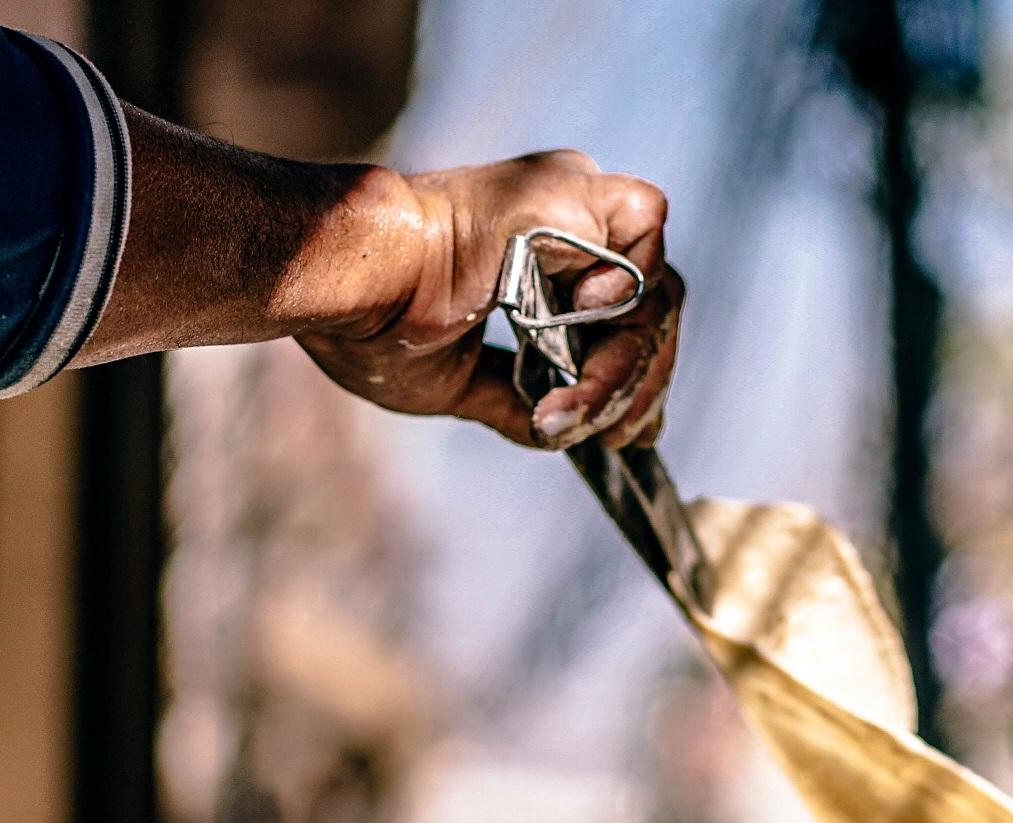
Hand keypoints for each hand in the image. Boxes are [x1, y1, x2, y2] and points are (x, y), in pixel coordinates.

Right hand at [296, 151, 682, 450]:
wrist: (356, 285)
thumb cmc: (379, 325)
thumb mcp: (459, 382)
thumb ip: (513, 398)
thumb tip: (556, 433)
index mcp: (538, 257)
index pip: (628, 314)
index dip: (640, 377)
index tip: (632, 435)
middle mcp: (566, 222)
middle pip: (653, 308)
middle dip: (641, 385)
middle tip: (613, 437)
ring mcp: (575, 204)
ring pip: (656, 289)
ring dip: (625, 366)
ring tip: (575, 408)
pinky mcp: (575, 194)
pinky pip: (646, 237)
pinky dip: (631, 290)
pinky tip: (583, 320)